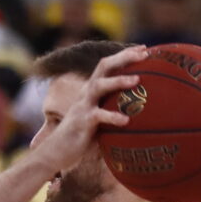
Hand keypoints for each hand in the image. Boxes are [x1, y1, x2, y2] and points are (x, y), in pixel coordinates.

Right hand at [32, 45, 147, 167]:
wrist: (56, 152)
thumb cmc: (82, 138)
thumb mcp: (101, 121)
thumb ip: (115, 113)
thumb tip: (143, 116)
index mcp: (92, 90)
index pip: (108, 66)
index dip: (125, 55)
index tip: (144, 49)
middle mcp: (87, 93)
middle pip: (103, 66)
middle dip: (123, 58)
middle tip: (144, 54)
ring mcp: (83, 106)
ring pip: (99, 86)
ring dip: (118, 81)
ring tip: (137, 80)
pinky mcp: (82, 122)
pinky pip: (98, 116)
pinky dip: (112, 117)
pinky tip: (126, 120)